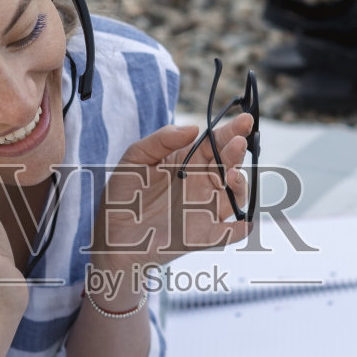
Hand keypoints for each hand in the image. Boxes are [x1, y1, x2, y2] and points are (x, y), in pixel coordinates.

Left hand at [96, 114, 254, 270]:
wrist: (111, 234)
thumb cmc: (123, 195)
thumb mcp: (136, 158)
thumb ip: (161, 139)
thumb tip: (194, 127)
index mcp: (190, 161)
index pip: (216, 142)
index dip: (231, 130)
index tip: (244, 120)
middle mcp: (203, 183)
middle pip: (230, 164)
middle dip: (237, 152)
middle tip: (238, 141)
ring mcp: (205, 210)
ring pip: (236, 196)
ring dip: (240, 185)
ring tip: (231, 175)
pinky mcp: (202, 236)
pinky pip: (228, 233)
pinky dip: (241, 229)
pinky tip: (243, 223)